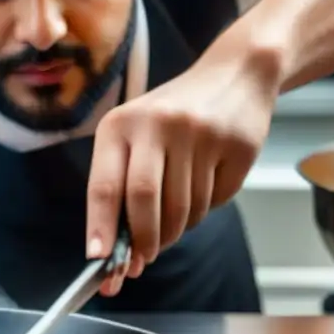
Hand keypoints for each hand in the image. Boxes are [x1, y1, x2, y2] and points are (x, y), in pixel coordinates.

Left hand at [85, 38, 282, 296]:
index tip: (98, 259)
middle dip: (143, 239)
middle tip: (143, 260)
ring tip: (173, 223)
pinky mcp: (235, 145)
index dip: (101, 227)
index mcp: (120, 125)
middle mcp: (156, 125)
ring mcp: (198, 133)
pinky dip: (205, 209)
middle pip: (143, 199)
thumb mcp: (136, 134)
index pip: (104, 185)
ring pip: (182, 207)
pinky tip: (205, 188)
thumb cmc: (172, 115)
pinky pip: (216, 200)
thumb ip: (121, 183)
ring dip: (175, 229)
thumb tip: (113, 249)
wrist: (236, 74)